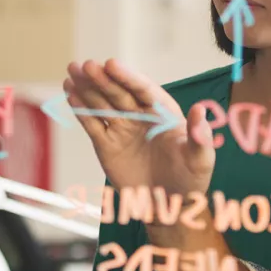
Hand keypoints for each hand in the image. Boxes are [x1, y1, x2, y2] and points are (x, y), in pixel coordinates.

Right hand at [64, 59, 215, 198]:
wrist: (167, 206)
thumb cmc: (189, 181)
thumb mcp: (200, 159)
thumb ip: (200, 135)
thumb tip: (200, 110)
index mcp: (163, 112)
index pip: (144, 89)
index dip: (127, 76)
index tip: (111, 64)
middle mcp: (141, 116)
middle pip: (119, 92)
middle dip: (102, 79)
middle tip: (86, 66)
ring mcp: (122, 129)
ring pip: (102, 104)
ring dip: (87, 87)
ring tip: (72, 71)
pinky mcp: (106, 144)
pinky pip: (92, 124)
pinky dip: (81, 110)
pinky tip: (70, 94)